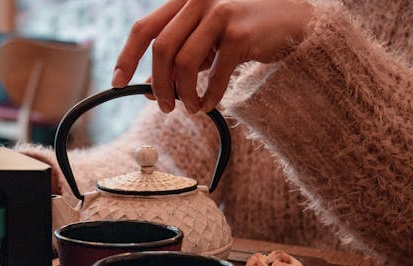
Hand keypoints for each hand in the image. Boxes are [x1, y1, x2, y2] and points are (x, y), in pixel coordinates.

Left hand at [112, 0, 312, 113]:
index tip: (118, 83)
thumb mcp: (208, 39)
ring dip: (183, 94)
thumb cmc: (247, 31)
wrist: (294, 21)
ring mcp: (219, 12)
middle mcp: (199, 0)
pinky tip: (211, 104)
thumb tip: (152, 88)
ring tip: (192, 108)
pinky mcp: (239, 31)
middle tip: (164, 106)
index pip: (144, 28)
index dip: (127, 57)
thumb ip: (183, 56)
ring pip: (183, 64)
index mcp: (185, 0)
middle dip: (158, 85)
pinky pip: (214, 74)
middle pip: (161, 50)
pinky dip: (209, 95)